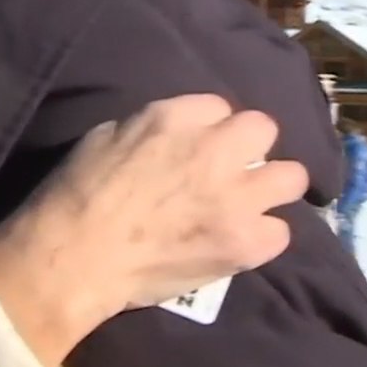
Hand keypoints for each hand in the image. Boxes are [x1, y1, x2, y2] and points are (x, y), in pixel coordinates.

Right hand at [0, 94, 302, 366]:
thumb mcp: (105, 138)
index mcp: (176, 118)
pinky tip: (233, 244)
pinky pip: (280, 232)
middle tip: (225, 173)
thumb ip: (149, 129)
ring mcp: (237, 197)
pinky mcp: (247, 242)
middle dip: (246, 149)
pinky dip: (258, 238)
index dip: (206, 130)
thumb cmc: (75, 195)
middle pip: (263, 129)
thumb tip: (172, 140)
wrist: (74, 258)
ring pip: (292, 177)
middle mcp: (216, 149)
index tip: (192, 148)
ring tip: (244, 207)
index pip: (218, 107)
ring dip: (267, 189)